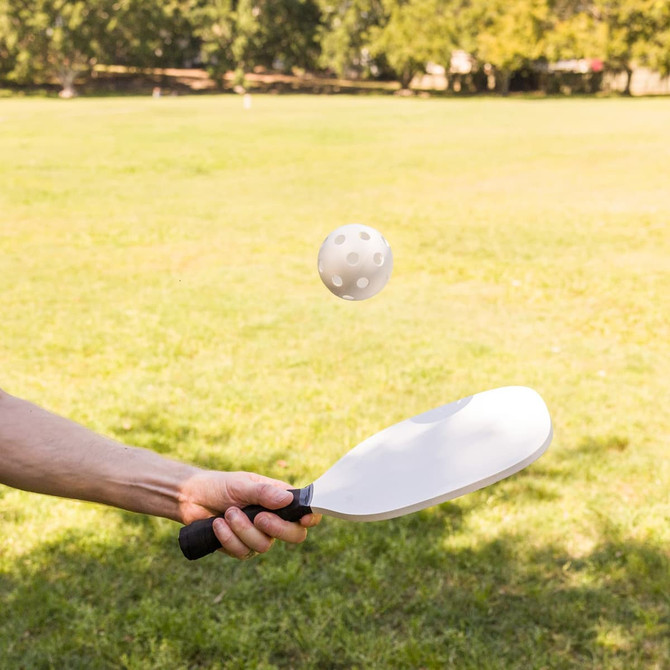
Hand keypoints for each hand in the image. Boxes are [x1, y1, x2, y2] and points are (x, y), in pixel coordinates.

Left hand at [178, 470, 320, 559]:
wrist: (192, 498)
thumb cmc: (220, 485)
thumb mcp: (241, 485)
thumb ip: (263, 493)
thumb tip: (288, 500)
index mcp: (279, 499)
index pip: (305, 511)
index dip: (310, 517)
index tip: (303, 519)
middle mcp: (274, 519)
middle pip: (294, 535)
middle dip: (277, 529)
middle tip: (258, 517)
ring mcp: (259, 535)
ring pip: (264, 546)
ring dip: (243, 530)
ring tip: (228, 513)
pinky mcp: (241, 548)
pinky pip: (243, 552)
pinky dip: (228, 538)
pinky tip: (217, 524)